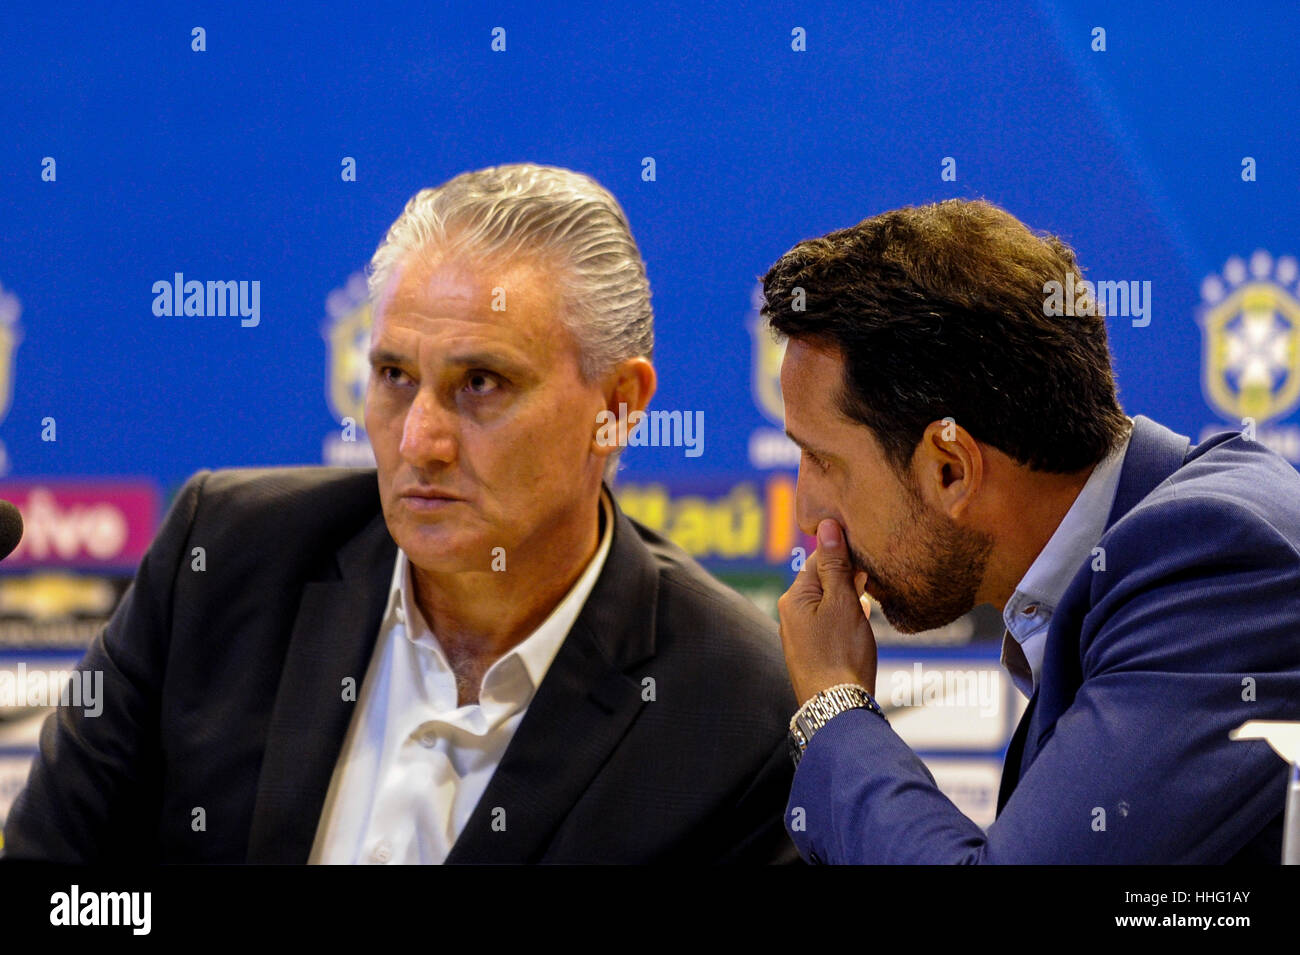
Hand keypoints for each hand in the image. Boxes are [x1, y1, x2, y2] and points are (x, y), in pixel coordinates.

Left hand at [777, 518, 878, 705]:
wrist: (837, 708)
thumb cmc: (841, 654)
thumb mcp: (843, 602)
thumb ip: (835, 565)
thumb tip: (827, 527)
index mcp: (793, 598)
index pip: (818, 560)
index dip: (843, 554)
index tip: (866, 554)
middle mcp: (790, 615)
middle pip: (822, 582)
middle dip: (847, 577)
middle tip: (873, 577)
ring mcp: (799, 636)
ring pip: (827, 604)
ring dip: (848, 598)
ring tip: (869, 599)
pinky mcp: (811, 653)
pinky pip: (828, 624)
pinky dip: (845, 618)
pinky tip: (861, 620)